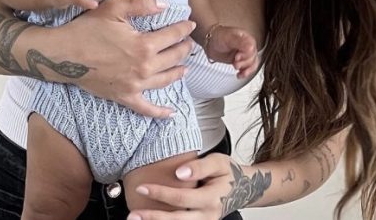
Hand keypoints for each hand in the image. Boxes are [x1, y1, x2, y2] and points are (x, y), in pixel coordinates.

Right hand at [57, 0, 196, 117]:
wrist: (63, 54)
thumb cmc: (87, 29)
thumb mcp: (113, 7)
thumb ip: (141, 3)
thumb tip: (164, 5)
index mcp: (144, 45)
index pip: (172, 36)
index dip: (183, 29)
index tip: (190, 25)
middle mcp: (143, 68)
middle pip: (173, 58)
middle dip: (184, 49)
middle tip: (189, 42)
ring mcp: (135, 85)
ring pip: (165, 80)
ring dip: (178, 72)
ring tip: (185, 66)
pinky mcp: (124, 97)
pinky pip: (146, 108)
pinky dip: (160, 112)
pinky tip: (171, 113)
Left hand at [128, 153, 268, 218]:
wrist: (244, 188)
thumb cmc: (228, 172)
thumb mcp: (219, 162)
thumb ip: (200, 167)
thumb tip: (180, 173)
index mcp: (212, 198)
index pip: (182, 198)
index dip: (160, 193)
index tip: (141, 187)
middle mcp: (208, 215)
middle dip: (153, 218)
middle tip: (132, 215)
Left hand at [204, 25, 259, 78]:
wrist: (210, 43)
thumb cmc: (218, 37)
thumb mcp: (228, 38)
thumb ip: (240, 42)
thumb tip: (251, 47)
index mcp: (247, 39)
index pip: (252, 49)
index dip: (246, 55)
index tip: (237, 57)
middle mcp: (248, 47)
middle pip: (253, 58)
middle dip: (244, 63)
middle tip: (235, 62)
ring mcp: (244, 55)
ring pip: (252, 64)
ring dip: (246, 69)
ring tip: (237, 69)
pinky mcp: (240, 62)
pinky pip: (247, 69)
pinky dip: (245, 73)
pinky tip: (240, 75)